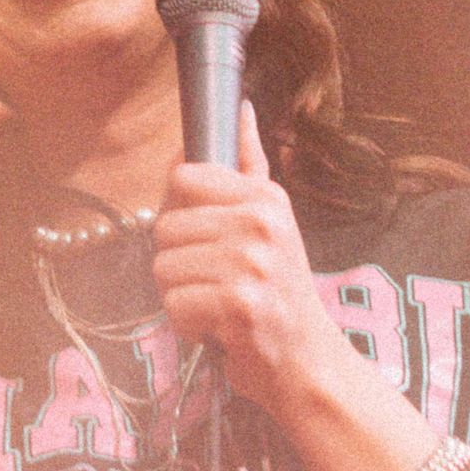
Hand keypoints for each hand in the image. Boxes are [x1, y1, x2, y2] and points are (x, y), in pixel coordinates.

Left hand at [151, 105, 341, 416]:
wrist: (307, 362)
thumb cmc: (279, 292)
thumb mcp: (273, 220)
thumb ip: (250, 165)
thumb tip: (240, 109)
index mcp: (265, 197)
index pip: (182, 178)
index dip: (179, 212)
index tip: (204, 238)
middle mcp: (261, 224)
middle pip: (164, 228)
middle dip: (180, 264)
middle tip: (217, 282)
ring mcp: (251, 264)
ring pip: (163, 269)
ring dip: (183, 297)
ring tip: (219, 305)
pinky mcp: (239, 305)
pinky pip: (173, 306)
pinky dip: (188, 326)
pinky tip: (220, 328)